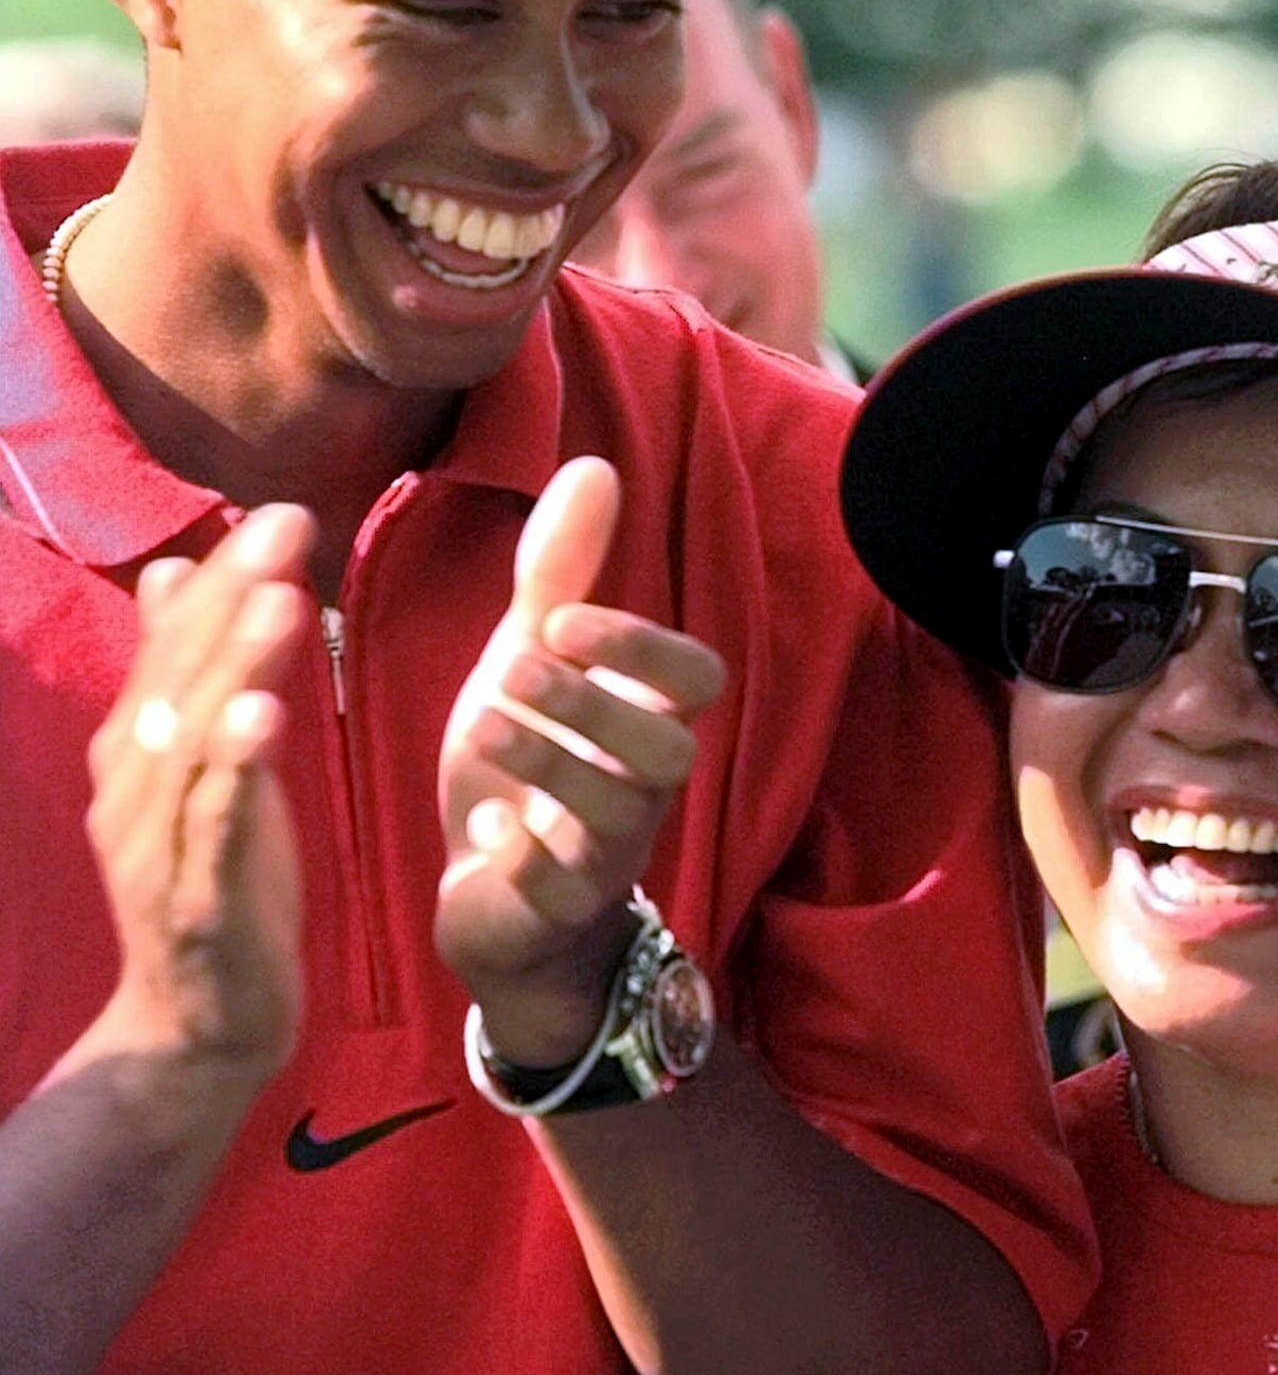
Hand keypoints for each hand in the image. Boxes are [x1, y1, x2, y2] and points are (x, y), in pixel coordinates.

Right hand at [86, 506, 313, 1079]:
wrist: (199, 1030)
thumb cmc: (217, 889)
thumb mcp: (206, 773)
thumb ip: (187, 681)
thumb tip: (170, 575)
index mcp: (141, 752)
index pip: (177, 648)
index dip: (224, 579)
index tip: (277, 512)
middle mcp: (135, 787)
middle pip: (179, 675)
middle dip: (231, 596)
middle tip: (285, 522)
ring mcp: (158, 843)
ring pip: (190, 738)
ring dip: (230, 664)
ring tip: (276, 597)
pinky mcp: (193, 898)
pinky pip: (211, 822)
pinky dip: (232, 767)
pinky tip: (263, 714)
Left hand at [435, 458, 724, 1062]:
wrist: (490, 893)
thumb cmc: (524, 763)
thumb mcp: (529, 658)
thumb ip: (559, 574)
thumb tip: (596, 464)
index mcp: (646, 721)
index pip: (698, 680)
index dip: (642, 648)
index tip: (561, 621)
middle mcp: (644, 790)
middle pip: (669, 751)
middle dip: (592, 702)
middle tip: (513, 664)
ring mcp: (607, 856)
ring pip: (619, 817)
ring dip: (551, 762)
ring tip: (483, 724)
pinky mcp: (557, 911)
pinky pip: (561, 889)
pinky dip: (523, 854)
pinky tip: (484, 831)